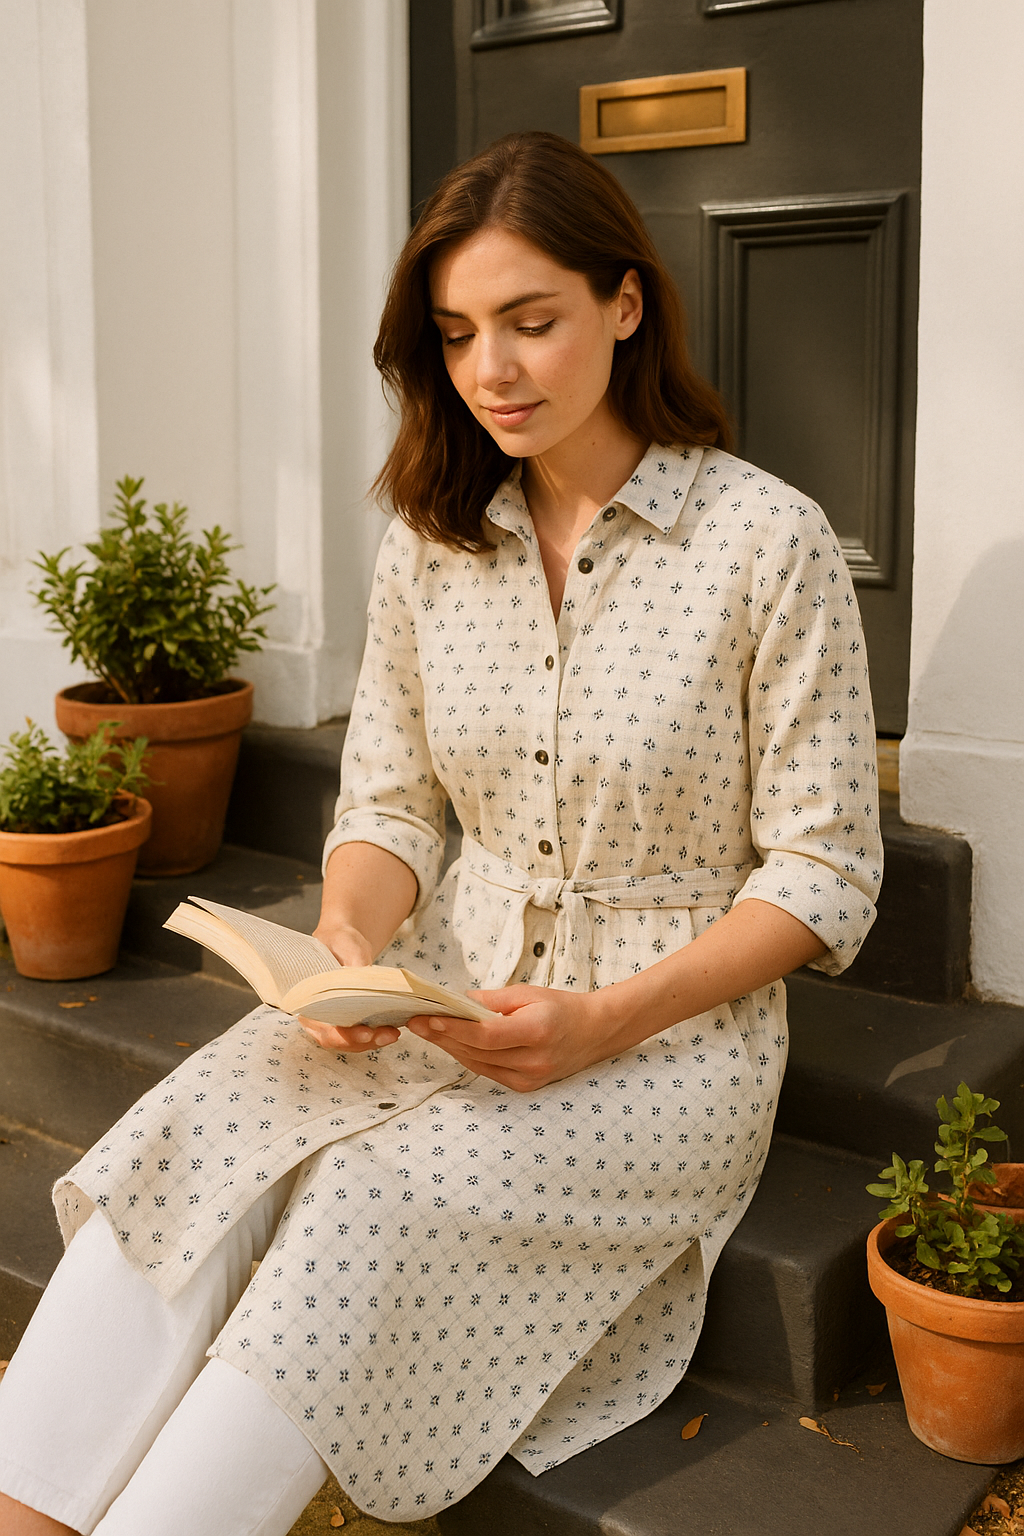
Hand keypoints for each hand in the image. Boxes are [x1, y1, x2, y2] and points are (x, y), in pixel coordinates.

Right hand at [298, 919, 400, 1053]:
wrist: (344, 942)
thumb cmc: (340, 941)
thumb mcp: (347, 946)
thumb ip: (354, 964)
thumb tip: (367, 982)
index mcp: (305, 995)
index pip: (317, 1023)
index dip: (339, 1033)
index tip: (364, 1032)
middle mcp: (312, 1012)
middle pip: (332, 1038)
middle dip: (360, 1041)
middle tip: (387, 1035)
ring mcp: (327, 1019)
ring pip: (345, 1042)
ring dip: (370, 1042)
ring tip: (392, 1034)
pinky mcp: (344, 1021)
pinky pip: (354, 1036)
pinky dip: (372, 1037)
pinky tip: (390, 1032)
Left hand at [405, 984, 623, 1091]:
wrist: (594, 1032)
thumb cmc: (562, 1007)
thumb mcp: (529, 994)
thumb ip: (492, 1001)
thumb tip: (457, 1003)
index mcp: (538, 1032)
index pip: (487, 1035)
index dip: (455, 1029)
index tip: (428, 1018)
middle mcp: (534, 1061)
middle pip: (478, 1052)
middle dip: (444, 1037)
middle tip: (416, 1022)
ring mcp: (530, 1079)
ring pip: (478, 1064)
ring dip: (451, 1048)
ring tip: (428, 1030)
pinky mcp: (525, 1087)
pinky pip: (488, 1072)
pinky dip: (469, 1057)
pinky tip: (452, 1044)